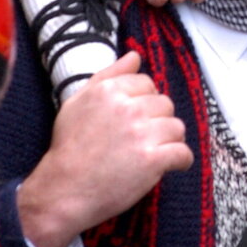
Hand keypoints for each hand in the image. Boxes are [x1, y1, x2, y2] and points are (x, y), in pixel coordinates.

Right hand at [17, 52, 193, 246]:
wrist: (63, 190)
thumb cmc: (69, 147)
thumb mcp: (79, 102)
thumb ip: (109, 75)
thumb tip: (135, 56)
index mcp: (111, 91)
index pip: (147, 84)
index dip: (143, 101)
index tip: (133, 118)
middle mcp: (129, 108)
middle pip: (165, 104)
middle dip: (157, 120)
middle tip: (140, 138)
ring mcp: (142, 134)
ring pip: (177, 127)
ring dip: (169, 140)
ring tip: (152, 151)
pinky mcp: (153, 160)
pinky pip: (183, 153)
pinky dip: (181, 160)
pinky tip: (170, 164)